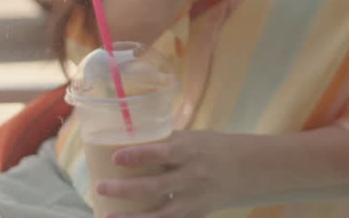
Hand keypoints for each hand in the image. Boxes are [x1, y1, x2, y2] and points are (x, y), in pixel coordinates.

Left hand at [98, 130, 237, 217]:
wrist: (248, 170)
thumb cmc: (215, 148)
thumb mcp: (195, 138)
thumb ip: (167, 141)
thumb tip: (130, 138)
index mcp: (191, 151)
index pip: (162, 153)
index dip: (139, 155)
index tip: (116, 156)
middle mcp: (192, 176)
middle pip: (154, 186)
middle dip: (125, 188)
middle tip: (100, 186)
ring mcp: (193, 199)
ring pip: (159, 213)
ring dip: (131, 217)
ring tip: (107, 215)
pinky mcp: (194, 214)